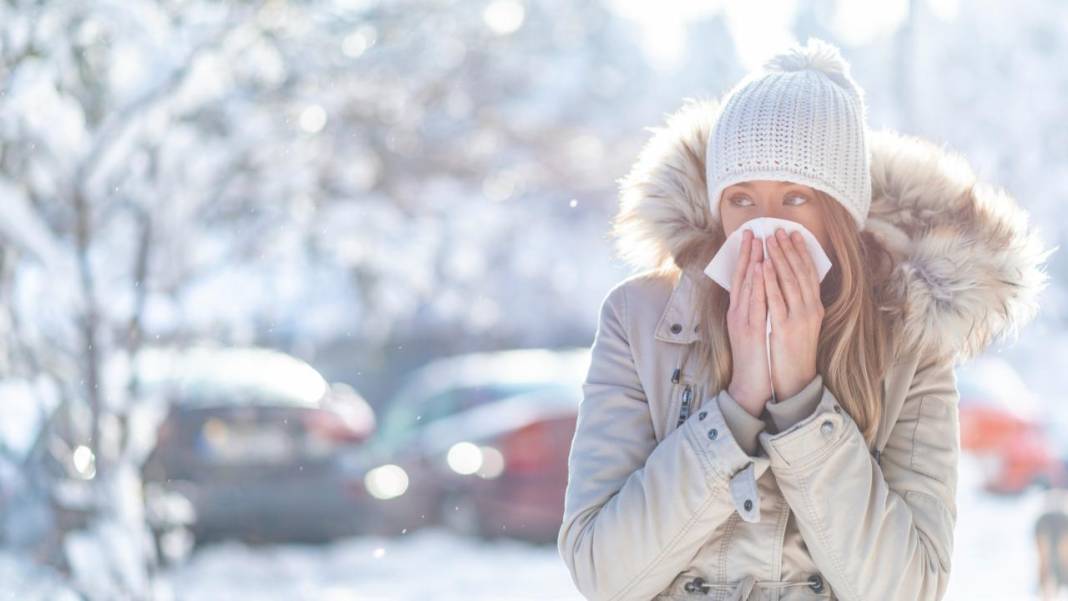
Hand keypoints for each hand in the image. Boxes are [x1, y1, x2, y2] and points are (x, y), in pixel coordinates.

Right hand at [725, 229, 772, 416]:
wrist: (749, 385)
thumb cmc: (755, 358)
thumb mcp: (753, 329)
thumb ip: (755, 309)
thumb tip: (763, 291)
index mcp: (739, 312)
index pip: (742, 279)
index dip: (746, 257)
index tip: (752, 237)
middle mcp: (737, 313)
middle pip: (741, 278)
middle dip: (747, 253)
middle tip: (752, 231)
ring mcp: (742, 321)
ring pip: (746, 287)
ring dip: (752, 263)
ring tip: (757, 242)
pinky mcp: (750, 331)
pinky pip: (755, 303)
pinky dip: (757, 285)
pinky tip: (761, 270)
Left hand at [763, 227, 824, 399]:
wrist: (796, 379)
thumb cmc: (796, 351)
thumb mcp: (804, 325)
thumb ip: (800, 304)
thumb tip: (792, 282)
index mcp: (815, 308)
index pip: (809, 273)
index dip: (801, 252)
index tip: (794, 234)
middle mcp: (810, 310)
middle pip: (800, 272)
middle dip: (789, 250)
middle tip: (779, 230)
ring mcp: (798, 318)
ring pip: (789, 282)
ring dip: (779, 259)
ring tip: (770, 240)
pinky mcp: (784, 328)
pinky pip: (776, 300)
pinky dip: (770, 281)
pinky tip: (763, 266)